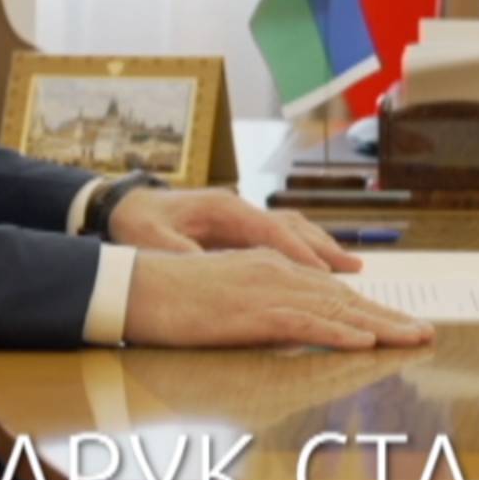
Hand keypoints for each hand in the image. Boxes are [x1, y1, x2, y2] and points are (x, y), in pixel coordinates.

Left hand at [110, 186, 360, 271]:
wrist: (123, 205)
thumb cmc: (137, 224)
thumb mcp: (154, 242)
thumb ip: (185, 256)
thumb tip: (210, 270)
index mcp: (223, 209)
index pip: (272, 231)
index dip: (299, 253)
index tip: (323, 274)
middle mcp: (239, 207)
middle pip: (293, 227)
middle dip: (324, 248)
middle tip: (355, 270)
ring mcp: (241, 215)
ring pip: (293, 229)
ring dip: (321, 247)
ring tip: (350, 266)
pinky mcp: (238, 226)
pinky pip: (282, 235)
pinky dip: (305, 248)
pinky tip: (319, 263)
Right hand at [120, 248, 433, 350]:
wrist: (135, 287)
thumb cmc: (172, 299)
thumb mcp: (226, 300)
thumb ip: (258, 309)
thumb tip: (286, 330)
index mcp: (271, 268)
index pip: (330, 291)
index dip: (368, 309)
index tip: (397, 325)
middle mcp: (277, 273)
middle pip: (344, 297)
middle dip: (388, 317)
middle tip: (425, 333)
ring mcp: (267, 291)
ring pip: (336, 309)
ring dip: (379, 326)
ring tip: (414, 338)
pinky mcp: (253, 311)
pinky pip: (305, 323)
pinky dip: (338, 332)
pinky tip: (365, 342)